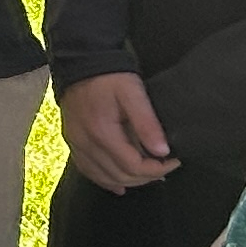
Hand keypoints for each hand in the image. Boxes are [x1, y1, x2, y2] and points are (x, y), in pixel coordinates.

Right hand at [59, 71, 180, 194]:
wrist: (80, 62)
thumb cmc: (109, 75)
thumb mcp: (133, 93)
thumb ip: (147, 123)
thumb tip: (162, 151)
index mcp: (102, 132)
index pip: (133, 166)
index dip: (157, 169)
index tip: (173, 161)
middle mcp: (86, 143)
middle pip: (119, 176)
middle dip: (146, 177)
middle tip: (165, 167)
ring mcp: (76, 144)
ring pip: (104, 177)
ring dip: (128, 181)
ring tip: (148, 174)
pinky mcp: (72, 142)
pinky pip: (88, 170)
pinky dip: (105, 180)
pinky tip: (118, 185)